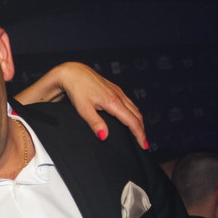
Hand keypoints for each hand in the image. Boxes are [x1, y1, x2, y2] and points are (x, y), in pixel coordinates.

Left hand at [14, 62, 146, 148]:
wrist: (72, 72)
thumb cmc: (77, 89)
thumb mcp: (84, 109)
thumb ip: (95, 123)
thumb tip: (104, 137)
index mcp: (113, 102)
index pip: (132, 121)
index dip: (139, 134)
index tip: (144, 145)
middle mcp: (118, 96)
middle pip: (137, 115)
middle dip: (142, 130)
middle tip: (144, 143)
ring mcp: (117, 91)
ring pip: (134, 108)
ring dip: (139, 121)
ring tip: (139, 133)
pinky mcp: (114, 89)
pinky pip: (129, 102)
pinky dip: (133, 113)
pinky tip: (130, 117)